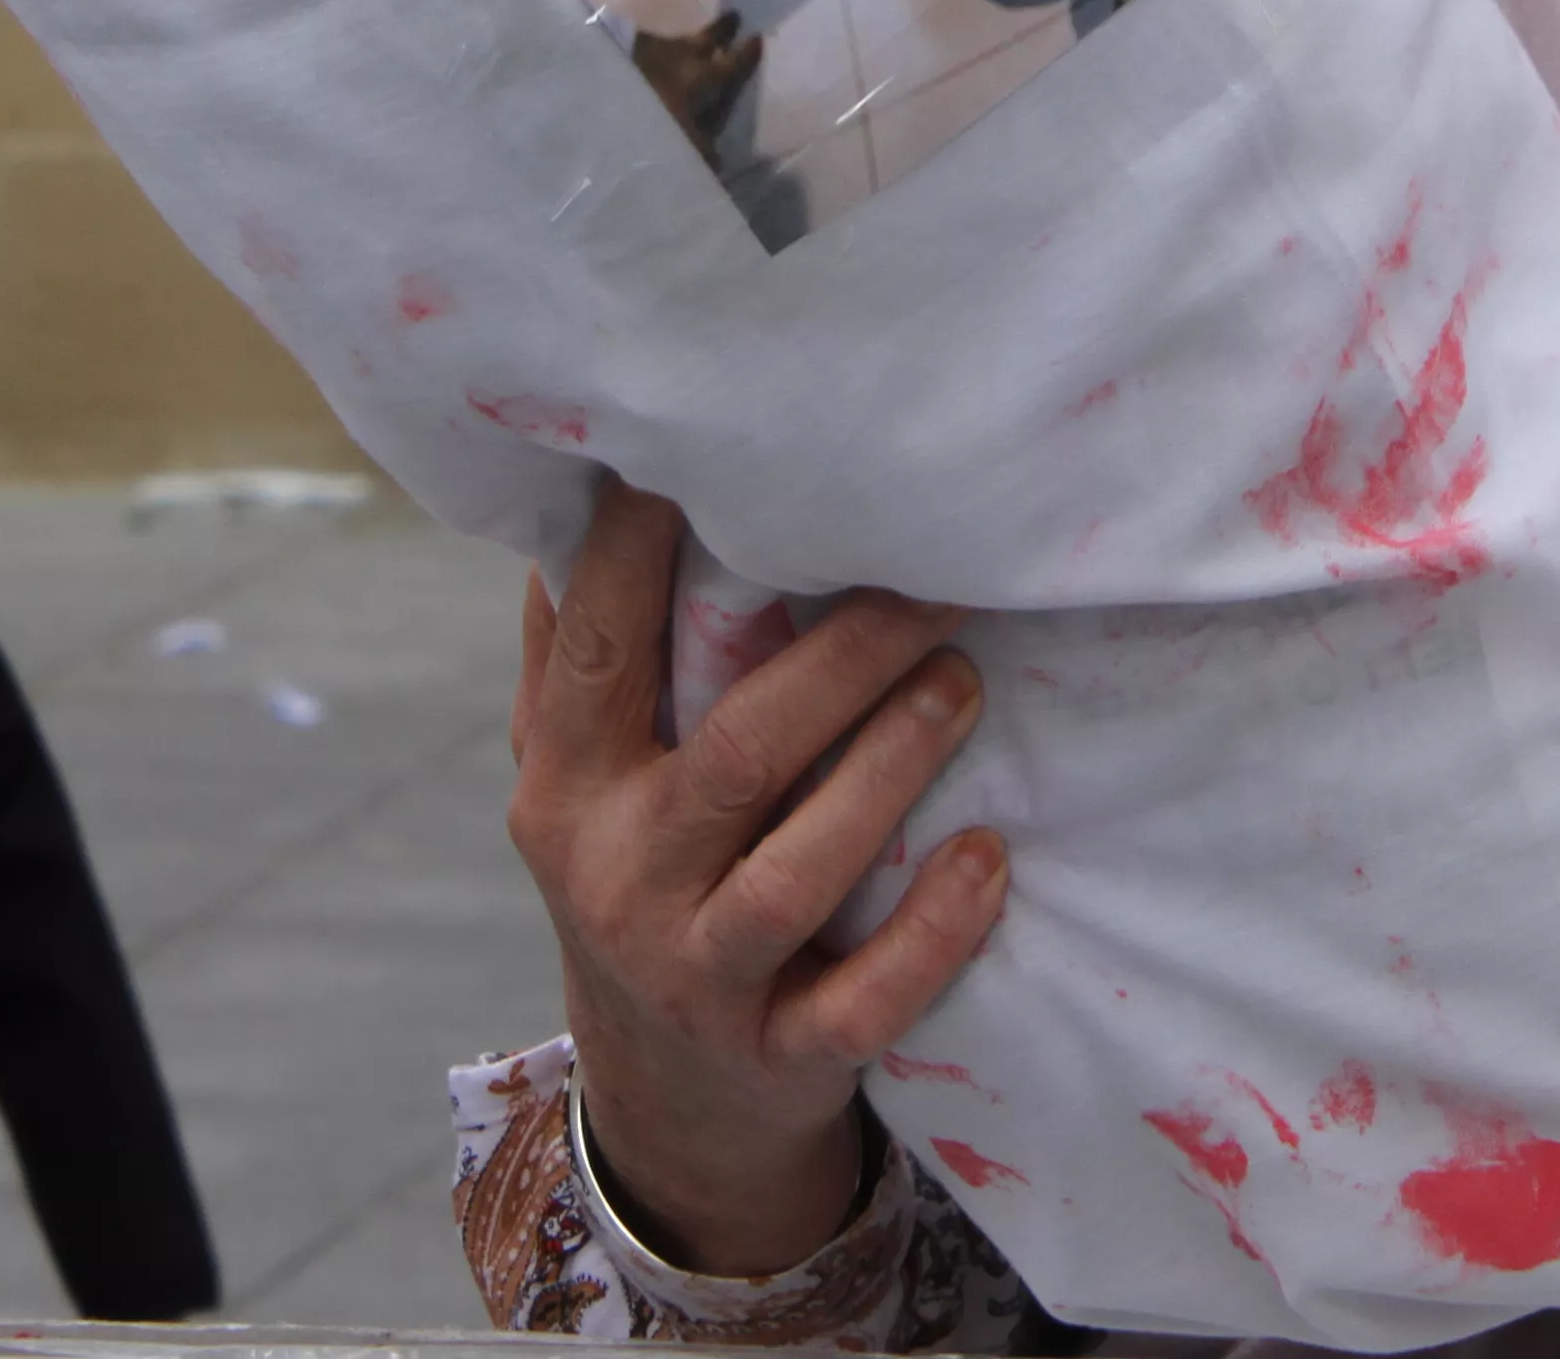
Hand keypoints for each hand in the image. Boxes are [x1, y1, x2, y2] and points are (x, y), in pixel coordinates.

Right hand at [509, 480, 1008, 1278]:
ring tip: (965, 683)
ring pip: (796, 873)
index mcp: (569, 788)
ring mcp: (697, 975)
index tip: (720, 455)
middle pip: (737, 753)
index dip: (644, 552)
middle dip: (844, 659)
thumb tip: (583, 487)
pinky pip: (862, 1002)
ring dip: (891, 770)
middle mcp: (620, 878)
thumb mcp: (581, 781)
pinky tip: (990, 858)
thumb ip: (580, 654)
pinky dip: (932, 932)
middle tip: (939, 580)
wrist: (669, 1104)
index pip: (601, 652)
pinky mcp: (780, 1057)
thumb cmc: (641, 878)